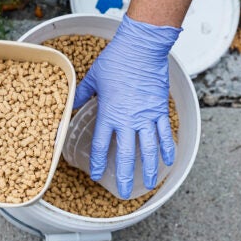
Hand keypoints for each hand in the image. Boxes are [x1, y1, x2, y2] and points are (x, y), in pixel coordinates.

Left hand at [72, 14, 180, 198]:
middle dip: (124, 176)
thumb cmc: (116, 60)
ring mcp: (147, 116)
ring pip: (150, 149)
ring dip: (150, 169)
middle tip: (123, 192)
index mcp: (109, 113)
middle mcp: (129, 119)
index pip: (101, 145)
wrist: (141, 49)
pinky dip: (168, 148)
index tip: (96, 175)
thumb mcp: (93, 78)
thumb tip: (71, 103)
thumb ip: (82, 93)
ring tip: (150, 184)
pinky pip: (165, 133)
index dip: (98, 163)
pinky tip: (169, 160)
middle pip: (127, 155)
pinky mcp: (160, 109)